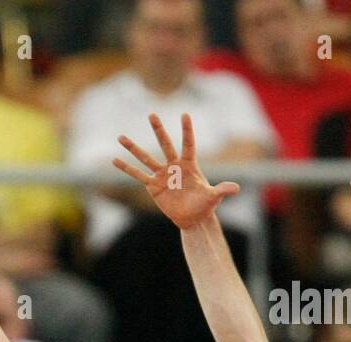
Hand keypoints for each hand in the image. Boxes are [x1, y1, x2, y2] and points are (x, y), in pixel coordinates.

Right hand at [113, 114, 239, 229]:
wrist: (192, 218)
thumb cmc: (205, 205)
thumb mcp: (214, 197)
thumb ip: (222, 190)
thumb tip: (235, 188)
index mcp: (190, 165)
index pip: (188, 144)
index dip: (187, 130)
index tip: (185, 114)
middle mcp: (174, 166)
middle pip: (165, 144)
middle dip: (158, 130)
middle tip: (152, 114)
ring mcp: (162, 174)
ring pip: (146, 158)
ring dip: (134, 148)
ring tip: (121, 137)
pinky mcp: (152, 186)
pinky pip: (138, 175)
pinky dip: (126, 168)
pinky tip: (114, 160)